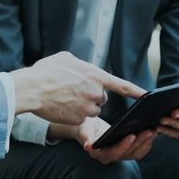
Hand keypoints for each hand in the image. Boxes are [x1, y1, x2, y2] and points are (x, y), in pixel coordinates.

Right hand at [11, 51, 145, 125]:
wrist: (32, 89)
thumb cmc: (46, 71)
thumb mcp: (67, 58)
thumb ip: (81, 65)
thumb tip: (82, 70)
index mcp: (96, 75)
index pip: (122, 86)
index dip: (136, 91)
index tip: (147, 96)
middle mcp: (95, 93)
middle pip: (101, 98)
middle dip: (91, 95)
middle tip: (73, 89)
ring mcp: (87, 108)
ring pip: (91, 109)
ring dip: (83, 105)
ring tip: (65, 97)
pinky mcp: (78, 120)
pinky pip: (80, 118)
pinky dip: (73, 114)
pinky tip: (61, 106)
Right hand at [60, 117, 155, 163]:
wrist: (88, 129)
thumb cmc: (85, 128)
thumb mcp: (84, 131)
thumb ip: (86, 138)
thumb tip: (88, 146)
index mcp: (100, 154)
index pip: (114, 153)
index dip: (123, 146)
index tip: (131, 135)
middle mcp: (111, 157)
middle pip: (128, 153)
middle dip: (140, 142)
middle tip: (149, 130)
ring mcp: (120, 155)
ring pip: (136, 153)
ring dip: (146, 142)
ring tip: (154, 130)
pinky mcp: (127, 151)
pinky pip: (139, 151)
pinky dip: (147, 143)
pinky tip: (153, 132)